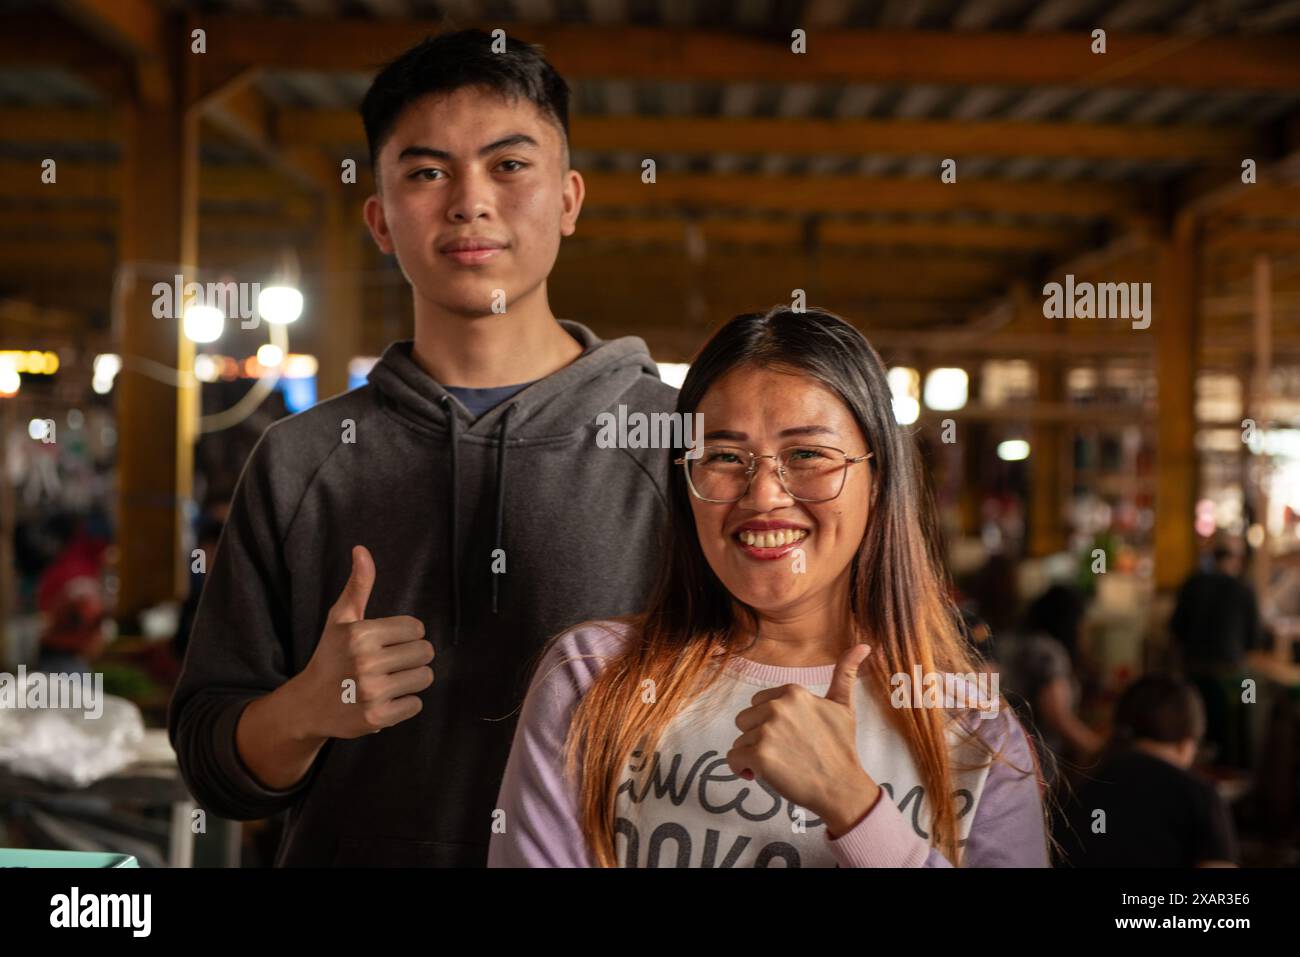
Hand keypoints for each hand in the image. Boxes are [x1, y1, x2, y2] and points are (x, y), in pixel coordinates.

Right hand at [294, 545, 433, 739]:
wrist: (308, 705)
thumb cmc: (331, 656)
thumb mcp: (340, 619)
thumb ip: (358, 585)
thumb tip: (361, 549)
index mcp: (361, 634)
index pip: (416, 628)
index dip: (406, 635)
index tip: (388, 642)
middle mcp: (366, 662)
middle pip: (425, 653)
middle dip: (412, 657)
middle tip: (391, 663)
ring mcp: (372, 692)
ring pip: (425, 678)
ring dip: (411, 680)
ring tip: (389, 680)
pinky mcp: (377, 718)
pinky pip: (416, 704)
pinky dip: (404, 703)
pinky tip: (385, 700)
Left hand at [726, 643, 879, 836]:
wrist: (842, 787)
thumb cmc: (841, 748)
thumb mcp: (844, 706)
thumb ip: (845, 673)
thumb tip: (863, 644)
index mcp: (793, 692)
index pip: (759, 703)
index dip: (771, 723)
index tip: (791, 737)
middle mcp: (777, 707)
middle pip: (746, 720)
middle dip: (759, 737)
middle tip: (786, 752)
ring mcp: (767, 730)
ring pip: (740, 741)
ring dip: (754, 755)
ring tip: (780, 764)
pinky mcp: (759, 755)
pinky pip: (734, 759)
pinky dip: (743, 769)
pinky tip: (762, 775)